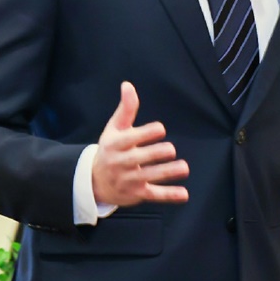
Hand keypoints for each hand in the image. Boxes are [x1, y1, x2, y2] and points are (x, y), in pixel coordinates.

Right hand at [90, 82, 189, 206]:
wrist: (95, 182)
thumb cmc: (110, 149)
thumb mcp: (114, 128)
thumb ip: (126, 108)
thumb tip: (128, 85)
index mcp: (115, 144)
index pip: (130, 138)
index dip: (146, 134)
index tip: (160, 129)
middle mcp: (121, 162)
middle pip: (139, 158)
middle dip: (155, 154)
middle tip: (170, 149)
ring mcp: (129, 180)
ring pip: (149, 176)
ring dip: (167, 173)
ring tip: (184, 168)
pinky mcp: (137, 193)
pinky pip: (154, 195)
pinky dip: (169, 195)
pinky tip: (184, 194)